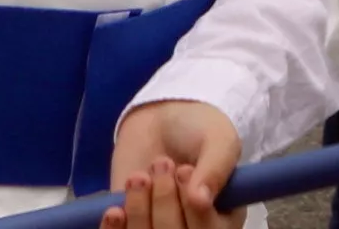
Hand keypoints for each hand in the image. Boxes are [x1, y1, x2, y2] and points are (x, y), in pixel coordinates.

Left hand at [105, 100, 241, 228]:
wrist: (160, 119)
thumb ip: (215, 169)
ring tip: (139, 176)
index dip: (195, 209)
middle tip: (161, 164)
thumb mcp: (219, 141)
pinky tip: (115, 211)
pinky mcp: (130, 226)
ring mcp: (159, 228)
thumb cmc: (199, 129)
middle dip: (165, 202)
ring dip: (140, 211)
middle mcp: (193, 226)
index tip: (184, 170)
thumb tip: (200, 200)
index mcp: (224, 214)